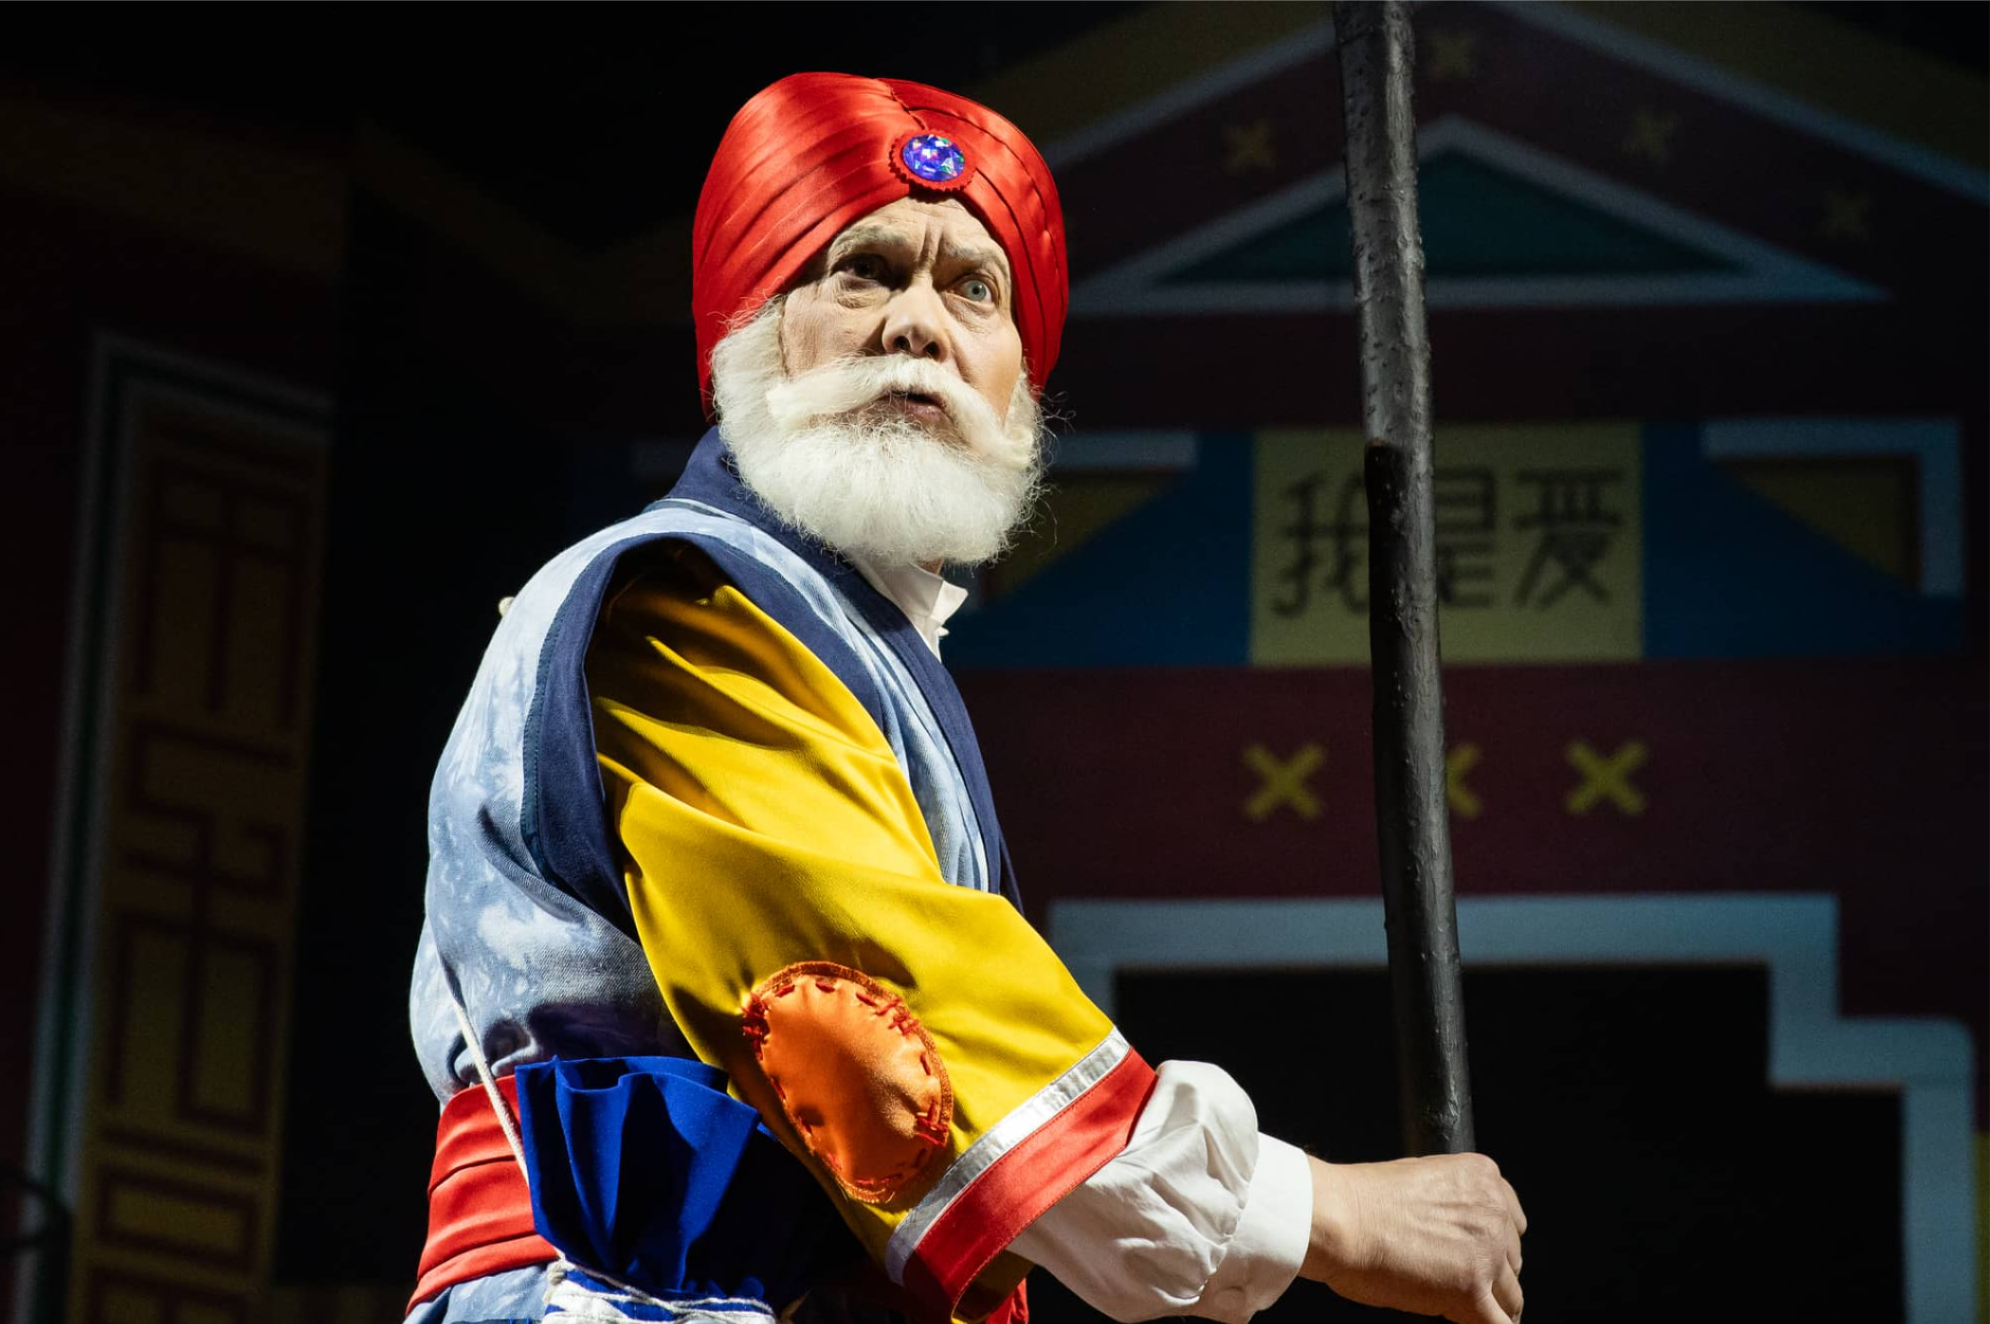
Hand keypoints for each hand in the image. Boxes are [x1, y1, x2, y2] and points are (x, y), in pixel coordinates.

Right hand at [1299, 1152, 1526, 1323]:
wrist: (1339, 1218)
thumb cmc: (1360, 1201)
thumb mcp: (1420, 1178)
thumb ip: (1451, 1202)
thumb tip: (1454, 1235)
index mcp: (1483, 1178)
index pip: (1512, 1223)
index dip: (1494, 1245)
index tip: (1479, 1258)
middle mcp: (1493, 1212)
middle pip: (1512, 1259)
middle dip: (1490, 1273)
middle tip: (1460, 1283)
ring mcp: (1486, 1253)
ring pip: (1511, 1295)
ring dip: (1492, 1305)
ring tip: (1468, 1311)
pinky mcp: (1471, 1292)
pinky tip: (1472, 1323)